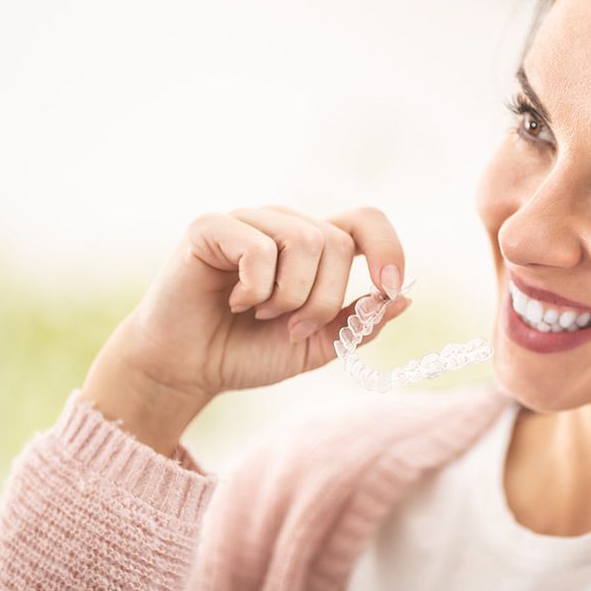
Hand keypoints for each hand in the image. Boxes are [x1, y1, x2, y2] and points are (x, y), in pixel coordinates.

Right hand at [81, 205, 410, 452]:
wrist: (186, 369)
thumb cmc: (246, 352)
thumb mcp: (316, 346)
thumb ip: (358, 323)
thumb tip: (404, 298)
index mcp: (313, 245)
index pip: (366, 220)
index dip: (388, 247)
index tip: (387, 288)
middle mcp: (283, 224)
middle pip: (338, 241)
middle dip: (323, 298)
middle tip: (292, 326)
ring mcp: (247, 220)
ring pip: (305, 241)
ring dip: (291, 295)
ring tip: (261, 314)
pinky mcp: (210, 227)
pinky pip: (259, 249)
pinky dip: (255, 289)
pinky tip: (233, 301)